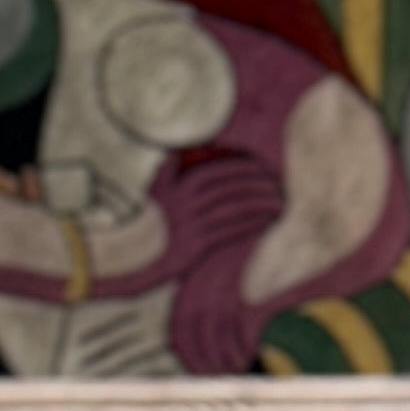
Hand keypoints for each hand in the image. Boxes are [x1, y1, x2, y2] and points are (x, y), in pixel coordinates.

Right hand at [154, 145, 280, 374]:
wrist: (130, 257)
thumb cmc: (147, 223)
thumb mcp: (154, 191)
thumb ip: (169, 169)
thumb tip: (180, 152)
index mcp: (182, 185)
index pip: (223, 171)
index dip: (248, 168)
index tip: (264, 170)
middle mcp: (189, 204)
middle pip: (234, 190)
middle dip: (261, 186)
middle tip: (279, 187)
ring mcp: (193, 227)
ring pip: (236, 211)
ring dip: (262, 206)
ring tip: (279, 204)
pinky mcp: (196, 248)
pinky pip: (231, 233)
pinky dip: (251, 226)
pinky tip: (266, 224)